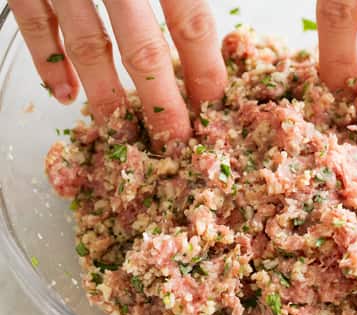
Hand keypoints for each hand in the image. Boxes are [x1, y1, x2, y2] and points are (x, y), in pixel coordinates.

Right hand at [11, 1, 225, 143]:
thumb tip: (215, 23)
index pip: (190, 20)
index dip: (205, 69)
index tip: (215, 104)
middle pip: (143, 47)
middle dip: (162, 104)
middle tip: (177, 143)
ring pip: (88, 45)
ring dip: (108, 96)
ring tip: (124, 130)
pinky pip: (33, 23)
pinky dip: (49, 64)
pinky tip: (66, 95)